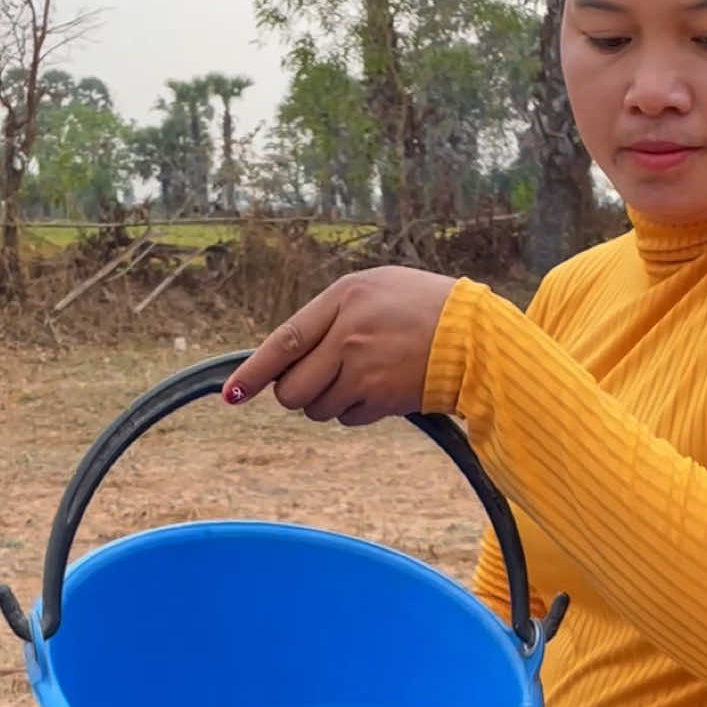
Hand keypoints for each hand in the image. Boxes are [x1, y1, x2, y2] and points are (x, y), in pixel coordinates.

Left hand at [222, 266, 457, 426]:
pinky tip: (380, 390)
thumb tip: (293, 350)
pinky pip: (348, 418)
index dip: (253, 373)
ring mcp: (364, 371)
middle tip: (317, 382)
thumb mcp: (375, 289)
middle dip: (296, 394)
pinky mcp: (383, 400)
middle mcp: (347, 336)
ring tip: (359, 378)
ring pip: (318, 408)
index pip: (284, 342)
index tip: (232, 394)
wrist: (474, 336)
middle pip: (292, 389)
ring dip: (328, 402)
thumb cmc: (424, 307)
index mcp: (342, 300)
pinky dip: (356, 411)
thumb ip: (332, 314)